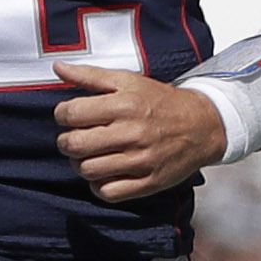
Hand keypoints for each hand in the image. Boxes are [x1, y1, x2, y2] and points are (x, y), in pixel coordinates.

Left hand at [54, 64, 225, 202]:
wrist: (202, 125)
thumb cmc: (161, 102)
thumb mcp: (128, 81)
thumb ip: (90, 76)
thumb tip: (58, 68)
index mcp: (124, 104)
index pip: (71, 114)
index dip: (62, 115)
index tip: (69, 116)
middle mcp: (132, 133)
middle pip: (75, 145)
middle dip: (67, 141)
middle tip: (75, 138)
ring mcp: (141, 160)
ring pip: (87, 170)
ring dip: (80, 164)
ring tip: (89, 155)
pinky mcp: (148, 182)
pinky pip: (108, 192)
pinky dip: (99, 185)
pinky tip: (104, 172)